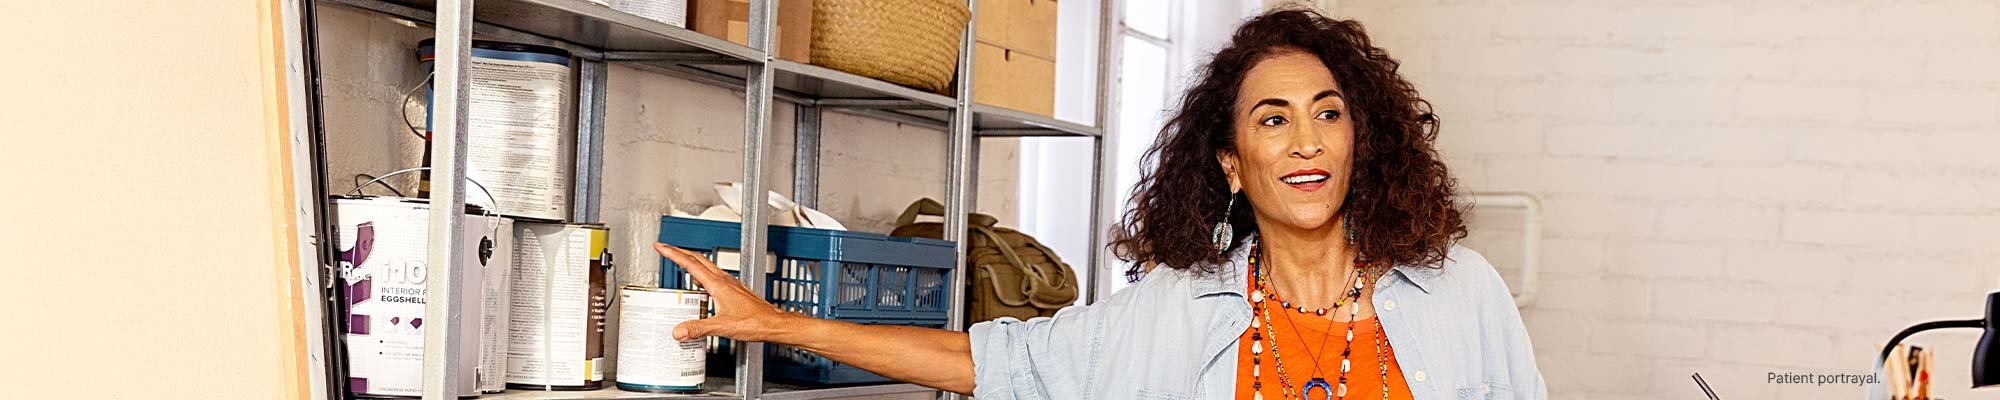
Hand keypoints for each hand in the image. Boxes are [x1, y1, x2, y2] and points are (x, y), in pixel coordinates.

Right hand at [653, 243, 799, 341]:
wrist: (774, 323)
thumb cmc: (756, 322)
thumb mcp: (723, 327)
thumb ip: (699, 328)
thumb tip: (679, 331)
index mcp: (719, 285)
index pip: (691, 263)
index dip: (673, 253)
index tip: (661, 247)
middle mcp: (725, 280)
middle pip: (698, 259)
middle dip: (679, 252)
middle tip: (664, 248)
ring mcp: (730, 284)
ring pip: (706, 266)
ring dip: (690, 261)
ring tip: (678, 262)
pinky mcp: (734, 290)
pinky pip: (713, 276)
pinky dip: (701, 274)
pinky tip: (700, 284)